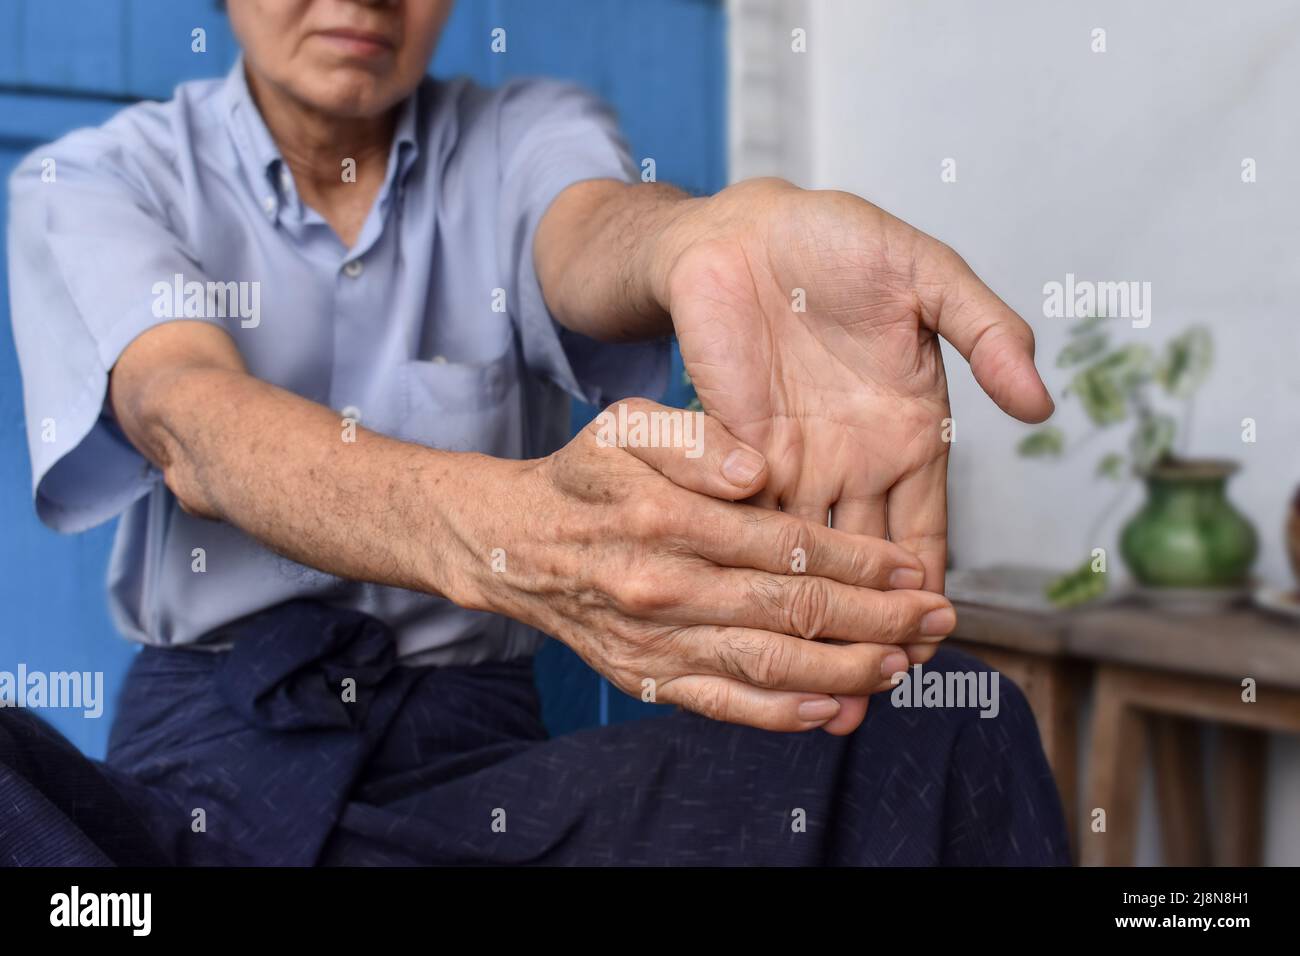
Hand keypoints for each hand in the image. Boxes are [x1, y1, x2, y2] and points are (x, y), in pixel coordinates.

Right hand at [451, 399, 955, 732]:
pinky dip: (783, 714)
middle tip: (938, 620)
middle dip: (879, 620)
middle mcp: (665, 587)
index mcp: (668, 518)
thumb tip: (761, 472)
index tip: (913, 568)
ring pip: (771, 665)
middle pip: (794, 611)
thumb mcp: (626, 427)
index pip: (789, 545)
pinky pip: (724, 705)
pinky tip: (835, 711)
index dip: (861, 562)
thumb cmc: (583, 479)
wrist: (515, 547)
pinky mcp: (647, 678)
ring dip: (849, 671)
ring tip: (905, 664)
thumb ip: (695, 440)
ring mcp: (657, 641)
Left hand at [661, 178, 1053, 730]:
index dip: (924, 591)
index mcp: (906, 432)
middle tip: (864, 704)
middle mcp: (847, 462)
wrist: (742, 229)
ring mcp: (788, 461)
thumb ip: (989, 329)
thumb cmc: (840, 245)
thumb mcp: (930, 276)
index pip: (921, 533)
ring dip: (808, 622)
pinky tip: (751, 622)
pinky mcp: (729, 449)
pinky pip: (743, 522)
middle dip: (865, 634)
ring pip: (803, 562)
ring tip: (813, 692)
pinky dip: (750, 573)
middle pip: (861, 568)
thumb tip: (1041, 403)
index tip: (926, 649)